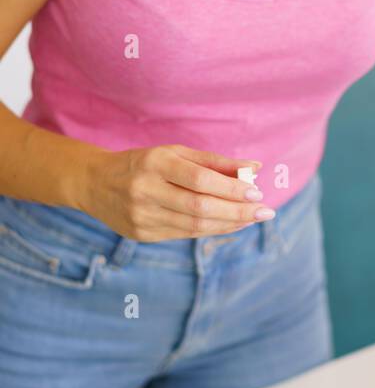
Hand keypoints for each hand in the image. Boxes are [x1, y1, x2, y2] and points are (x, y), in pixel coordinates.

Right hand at [80, 144, 270, 241]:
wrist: (94, 183)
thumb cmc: (145, 163)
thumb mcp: (175, 152)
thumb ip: (215, 161)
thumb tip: (256, 167)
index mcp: (154, 164)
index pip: (199, 180)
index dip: (231, 188)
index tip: (257, 191)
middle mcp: (145, 191)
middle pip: (200, 207)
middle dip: (237, 211)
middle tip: (265, 211)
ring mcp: (141, 216)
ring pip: (195, 226)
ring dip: (230, 224)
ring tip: (253, 218)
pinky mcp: (142, 235)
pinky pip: (185, 234)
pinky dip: (213, 230)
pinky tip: (231, 224)